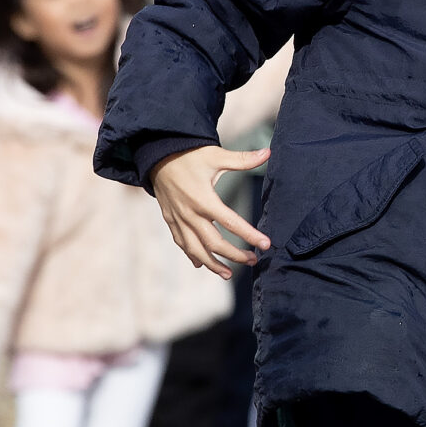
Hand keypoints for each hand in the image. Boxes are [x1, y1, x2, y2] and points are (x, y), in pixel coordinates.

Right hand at [155, 144, 274, 277]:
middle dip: (234, 255)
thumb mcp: (216, 155)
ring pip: (195, 249)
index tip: (266, 244)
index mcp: (203, 199)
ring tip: (229, 274)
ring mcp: (178, 219)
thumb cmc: (189, 155)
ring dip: (212, 264)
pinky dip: (191, 255)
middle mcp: (190, 213)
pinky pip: (181, 242)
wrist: (158, 154)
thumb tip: (268, 151)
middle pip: (214, 243)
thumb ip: (242, 159)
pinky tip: (201, 264)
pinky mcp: (170, 220)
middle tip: (253, 260)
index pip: (231, 222)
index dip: (249, 235)